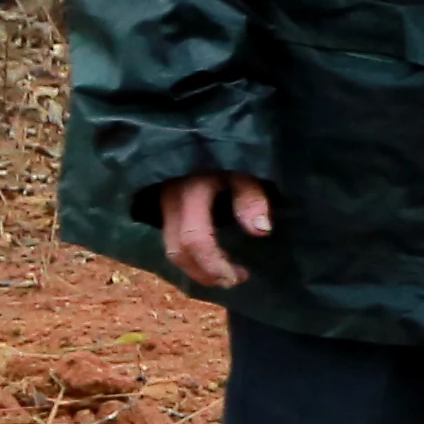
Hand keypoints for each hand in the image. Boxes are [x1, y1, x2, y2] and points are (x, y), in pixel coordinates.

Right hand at [154, 173, 274, 290]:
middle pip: (178, 251)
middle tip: (235, 281)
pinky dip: (192, 259)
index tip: (241, 276)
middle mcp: (169, 204)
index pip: (195, 238)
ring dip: (198, 271)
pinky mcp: (163, 214)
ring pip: (171, 251)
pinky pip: (172, 243)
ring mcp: (161, 209)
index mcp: (190, 192)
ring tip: (226, 276)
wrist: (198, 143)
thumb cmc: (226, 161)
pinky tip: (212, 263)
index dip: (214, 263)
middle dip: (206, 273)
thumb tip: (261, 230)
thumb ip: (251, 198)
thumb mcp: (244, 173)